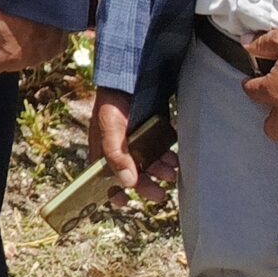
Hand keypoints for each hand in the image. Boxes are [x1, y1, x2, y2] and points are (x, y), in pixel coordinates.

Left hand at [0, 0, 64, 77]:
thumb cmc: (15, 1)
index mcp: (8, 56)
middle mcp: (28, 61)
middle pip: (5, 63)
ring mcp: (45, 56)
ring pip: (24, 58)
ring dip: (18, 47)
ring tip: (15, 25)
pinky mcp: (58, 47)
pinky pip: (42, 51)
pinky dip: (37, 42)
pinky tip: (33, 26)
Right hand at [91, 87, 176, 205]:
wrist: (132, 74)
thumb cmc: (114, 100)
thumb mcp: (110, 127)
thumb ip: (116, 154)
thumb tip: (128, 184)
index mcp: (104, 147)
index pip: (104, 175)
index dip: (112, 191)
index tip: (123, 202)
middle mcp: (121, 146)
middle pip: (132, 173)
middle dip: (146, 185)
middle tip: (159, 195)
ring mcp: (137, 139)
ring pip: (149, 163)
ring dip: (159, 171)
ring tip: (171, 173)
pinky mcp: (153, 130)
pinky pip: (160, 150)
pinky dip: (167, 157)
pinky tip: (174, 158)